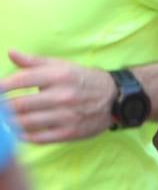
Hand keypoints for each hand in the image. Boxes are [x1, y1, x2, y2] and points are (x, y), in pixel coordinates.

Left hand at [1, 51, 116, 143]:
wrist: (115, 98)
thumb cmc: (81, 79)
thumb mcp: (62, 66)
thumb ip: (34, 61)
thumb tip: (10, 52)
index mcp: (59, 75)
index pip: (21, 80)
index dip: (0, 86)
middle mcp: (63, 95)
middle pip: (19, 104)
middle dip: (0, 108)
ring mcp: (66, 115)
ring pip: (25, 123)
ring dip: (8, 123)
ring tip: (2, 120)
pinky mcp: (69, 132)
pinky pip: (37, 137)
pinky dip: (22, 136)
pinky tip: (16, 132)